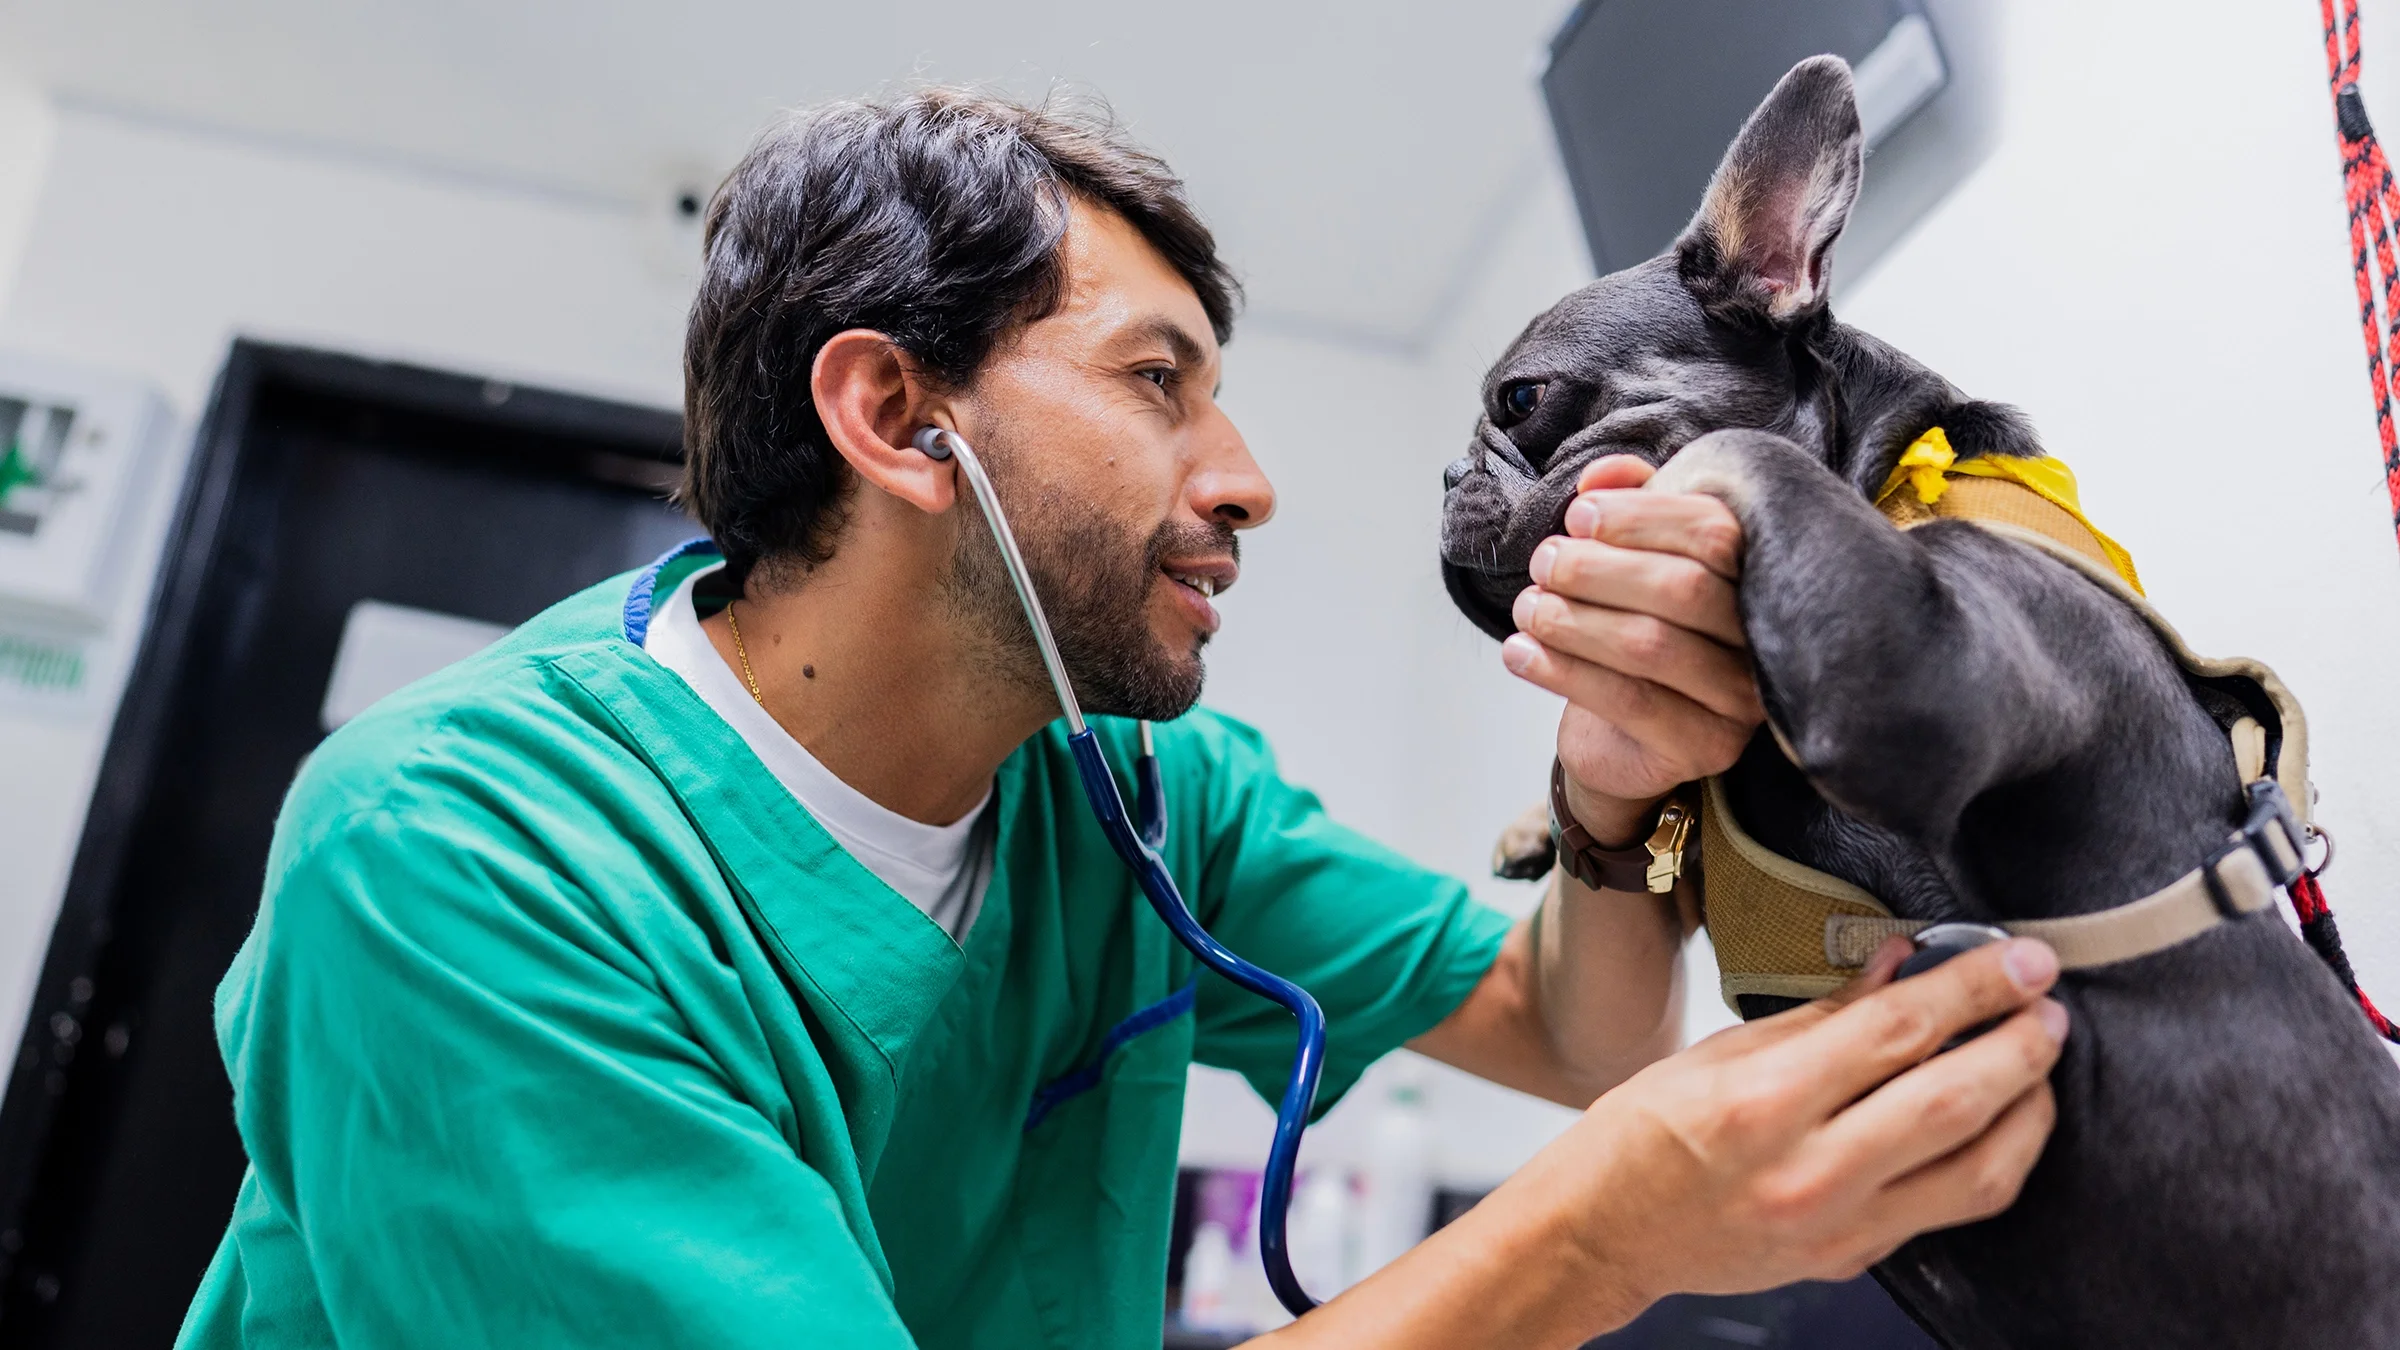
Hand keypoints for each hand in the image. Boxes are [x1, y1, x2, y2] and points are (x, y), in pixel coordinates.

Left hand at [1500, 455, 1763, 843]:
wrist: (1625, 738)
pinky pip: (1627, 702)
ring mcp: (1741, 701)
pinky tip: (1520, 652)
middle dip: (1597, 569)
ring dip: (1571, 619)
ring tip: (1527, 608)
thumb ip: (1626, 505)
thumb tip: (1599, 476)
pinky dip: (1561, 670)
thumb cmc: (1632, 632)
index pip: (1715, 532)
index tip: (1578, 516)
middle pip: (1682, 589)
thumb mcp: (1632, 559)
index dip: (1640, 516)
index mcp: (1757, 577)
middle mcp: (1763, 639)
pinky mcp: (1704, 749)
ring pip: (1649, 646)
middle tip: (1544, 562)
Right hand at [1504, 937, 2066, 1324]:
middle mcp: (1809, 1173)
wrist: (1602, 1236)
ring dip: (2027, 1113)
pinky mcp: (1851, 1261)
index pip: (1896, 1031)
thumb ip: (1817, 1017)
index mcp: (1763, 1103)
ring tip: (2037, 1062)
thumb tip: (1900, 966)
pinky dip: (1988, 1160)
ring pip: (1977, 1174)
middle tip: (2047, 1000)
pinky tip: (1995, 1122)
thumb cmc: (1639, 1136)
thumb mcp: (1713, 1055)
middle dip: (2018, 1043)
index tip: (2019, 957)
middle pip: (1952, 1102)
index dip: (1971, 987)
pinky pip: (1946, 1211)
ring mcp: (1837, 1229)